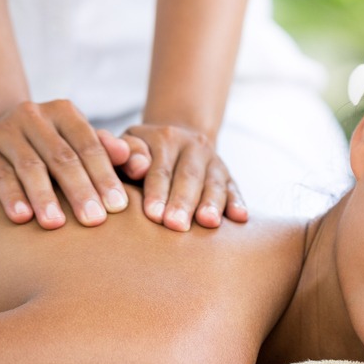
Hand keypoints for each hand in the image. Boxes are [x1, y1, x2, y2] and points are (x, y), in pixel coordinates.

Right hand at [0, 100, 131, 228]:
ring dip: (45, 197)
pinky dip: (12, 197)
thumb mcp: (75, 141)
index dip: (105, 176)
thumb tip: (131, 157)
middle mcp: (33, 116)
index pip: (89, 146)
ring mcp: (4, 131)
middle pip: (62, 157)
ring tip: (57, 225)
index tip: (119, 207)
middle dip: (80, 190)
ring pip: (30, 167)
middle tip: (95, 221)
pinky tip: (23, 218)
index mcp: (63, 112)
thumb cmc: (48, 146)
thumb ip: (104, 150)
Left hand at [119, 123, 247, 230]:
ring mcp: (213, 161)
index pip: (160, 168)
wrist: (176, 140)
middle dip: (183, 202)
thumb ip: (123, 153)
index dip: (157, 191)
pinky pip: (234, 188)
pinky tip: (239, 217)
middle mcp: (192, 145)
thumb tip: (136, 166)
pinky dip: (237, 202)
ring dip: (212, 203)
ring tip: (208, 223)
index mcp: (164, 137)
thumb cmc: (141, 154)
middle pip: (189, 176)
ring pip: (214, 182)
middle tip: (176, 225)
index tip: (153, 215)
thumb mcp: (128, 145)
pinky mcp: (228, 176)